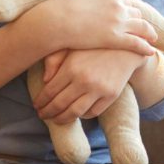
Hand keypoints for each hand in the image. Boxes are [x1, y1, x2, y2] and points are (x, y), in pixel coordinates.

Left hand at [33, 49, 147, 124]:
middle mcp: (84, 80)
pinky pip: (92, 112)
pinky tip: (76, 113)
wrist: (126, 46)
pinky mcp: (111, 95)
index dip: (40, 101)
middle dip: (47, 112)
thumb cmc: (96, 44)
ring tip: (56, 119)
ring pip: (74, 113)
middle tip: (42, 115)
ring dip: (62, 119)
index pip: (49, 91)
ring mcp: (98, 89)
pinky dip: (82, 115)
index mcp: (71, 67)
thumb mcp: (73, 45)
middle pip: (59, 104)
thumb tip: (45, 80)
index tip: (37, 105)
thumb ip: (55, 59)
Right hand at [45, 0, 157, 54]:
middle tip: (147, 29)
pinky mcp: (115, 38)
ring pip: (141, 27)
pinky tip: (151, 52)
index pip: (129, 2)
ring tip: (153, 39)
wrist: (58, 19)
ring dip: (149, 33)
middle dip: (141, 22)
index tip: (136, 17)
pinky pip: (137, 43)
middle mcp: (119, 6)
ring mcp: (118, 22)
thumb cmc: (65, 7)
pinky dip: (146, 47)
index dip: (133, 11)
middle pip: (137, 14)